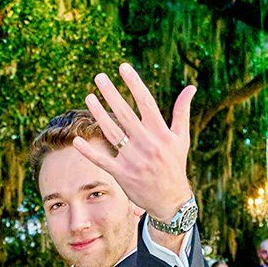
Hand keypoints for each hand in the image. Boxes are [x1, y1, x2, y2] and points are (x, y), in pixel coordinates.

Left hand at [72, 62, 193, 222]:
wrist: (170, 199)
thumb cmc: (174, 165)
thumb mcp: (182, 138)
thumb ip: (182, 112)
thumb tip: (191, 87)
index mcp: (160, 132)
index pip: (145, 102)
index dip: (134, 83)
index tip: (123, 67)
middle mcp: (146, 144)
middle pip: (125, 113)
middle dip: (111, 94)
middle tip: (99, 77)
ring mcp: (132, 159)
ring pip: (111, 132)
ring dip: (98, 114)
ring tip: (89, 97)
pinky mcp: (121, 174)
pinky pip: (102, 160)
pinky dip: (88, 151)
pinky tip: (77, 139)